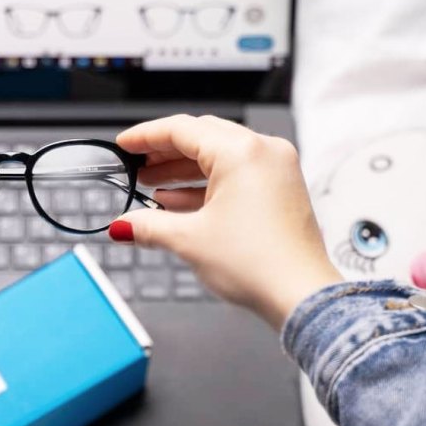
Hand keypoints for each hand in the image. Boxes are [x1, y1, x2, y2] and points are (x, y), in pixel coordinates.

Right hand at [110, 115, 341, 328]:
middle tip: (136, 165)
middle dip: (164, 152)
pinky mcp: (280, 189)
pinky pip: (236, 174)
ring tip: (152, 185)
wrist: (301, 296)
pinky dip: (205, 184)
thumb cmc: (261, 265)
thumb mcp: (189, 240)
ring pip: (218, 156)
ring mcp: (276, 170)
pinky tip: (179, 201)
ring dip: (183, 169)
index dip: (145, 137)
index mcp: (242, 152)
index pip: (181, 129)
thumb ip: (148, 226)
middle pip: (201, 137)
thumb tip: (123, 226)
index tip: (124, 144)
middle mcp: (264, 152)